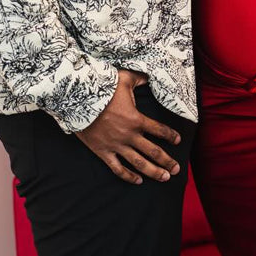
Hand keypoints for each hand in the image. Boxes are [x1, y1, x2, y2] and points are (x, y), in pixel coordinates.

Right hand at [76, 69, 180, 184]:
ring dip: (154, 172)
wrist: (76, 100)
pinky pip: (117, 168)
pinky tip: (138, 180)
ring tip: (164, 178)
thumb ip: (140, 78)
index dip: (171, 136)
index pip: (160, 130)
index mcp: (137, 119)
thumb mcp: (124, 78)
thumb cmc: (101, 88)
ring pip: (139, 163)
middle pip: (153, 152)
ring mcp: (116, 145)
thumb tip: (149, 75)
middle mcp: (129, 135)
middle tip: (176, 169)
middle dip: (167, 161)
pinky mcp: (103, 151)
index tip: (178, 141)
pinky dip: (128, 176)